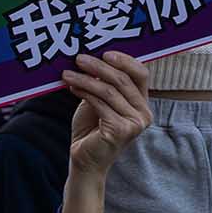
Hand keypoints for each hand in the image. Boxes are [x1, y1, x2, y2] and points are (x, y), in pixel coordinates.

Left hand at [61, 52, 151, 178]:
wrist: (84, 160)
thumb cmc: (91, 128)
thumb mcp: (99, 100)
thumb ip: (103, 83)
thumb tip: (92, 56)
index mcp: (142, 103)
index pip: (141, 74)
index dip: (124, 60)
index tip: (104, 52)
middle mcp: (144, 113)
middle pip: (123, 80)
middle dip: (99, 66)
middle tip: (78, 58)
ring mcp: (135, 123)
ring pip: (109, 91)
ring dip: (85, 79)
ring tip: (67, 73)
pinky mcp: (121, 130)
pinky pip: (101, 103)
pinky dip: (84, 92)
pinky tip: (72, 87)